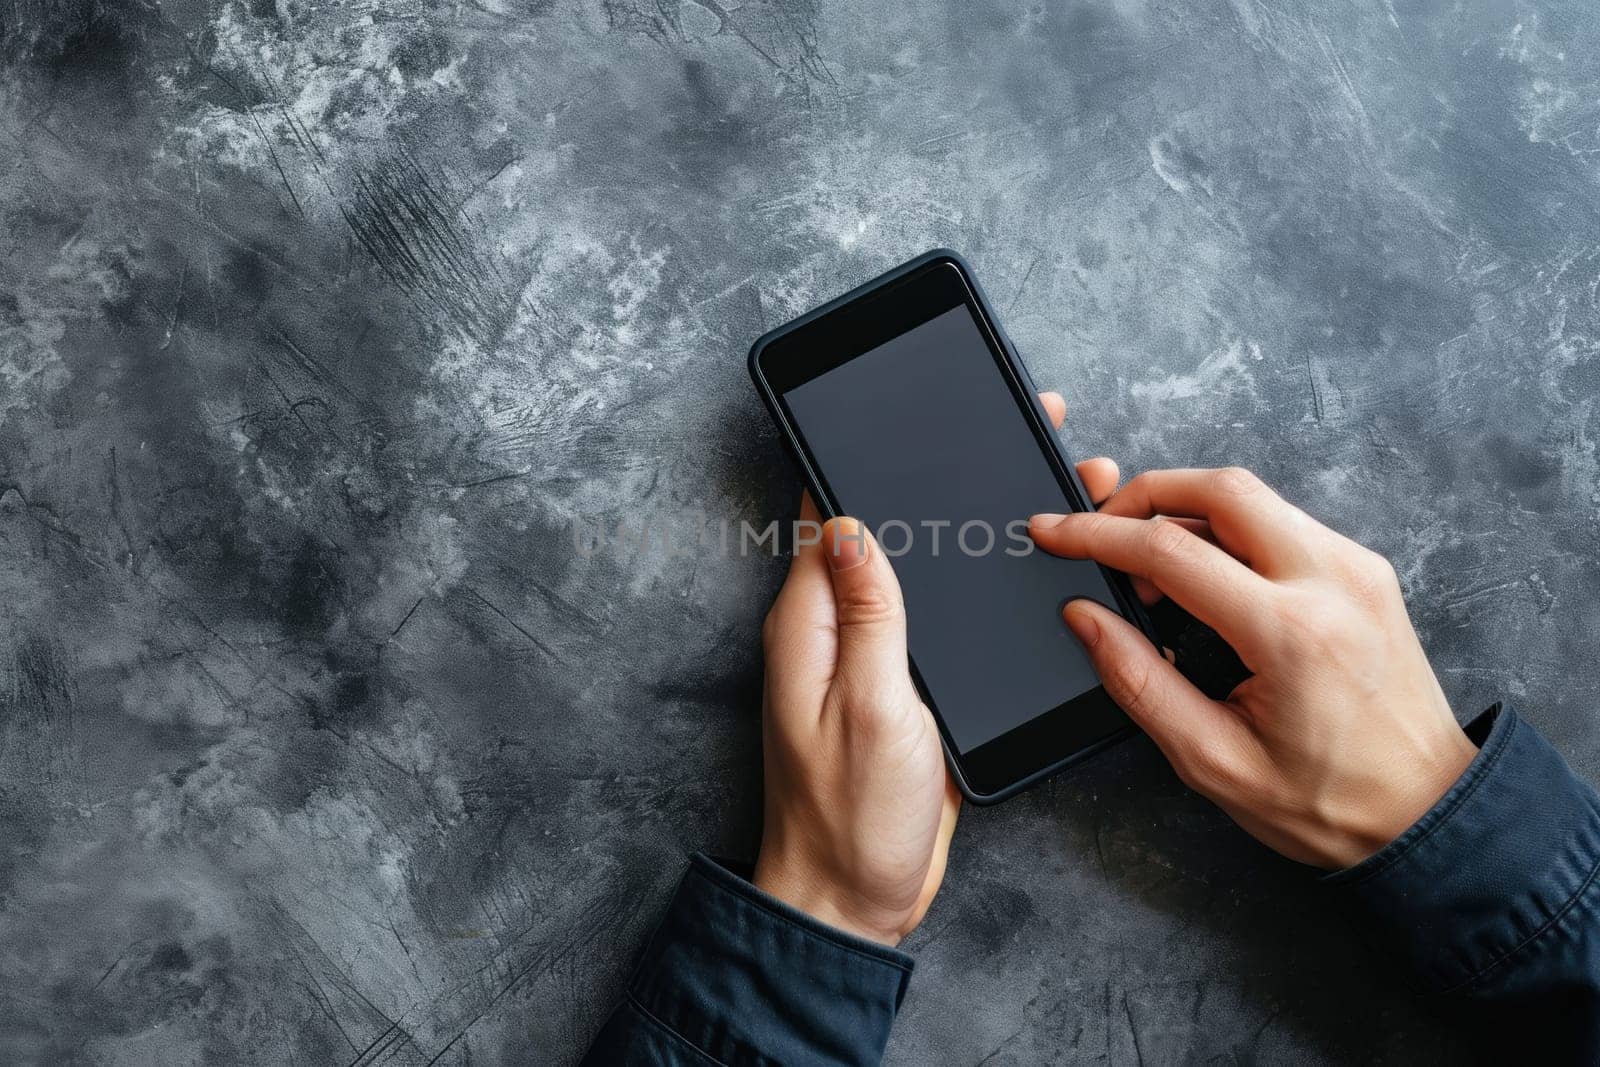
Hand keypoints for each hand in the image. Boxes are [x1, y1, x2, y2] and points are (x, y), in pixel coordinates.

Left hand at [755, 393, 1119, 943]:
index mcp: (810, 623)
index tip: (918, 418)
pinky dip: (973, 590)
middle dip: (941, 485)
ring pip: (920, 573)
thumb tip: (847, 521)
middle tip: (1018, 441)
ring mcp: (873, 659)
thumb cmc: (851, 817)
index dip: (870, 462)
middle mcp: (836, 631)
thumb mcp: (868, 707)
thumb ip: (866, 614)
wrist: (857, 900)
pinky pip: (936, 623)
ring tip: (1043, 491)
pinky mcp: (906, 690)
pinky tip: (1021, 573)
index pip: (830, 515)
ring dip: (966, 533)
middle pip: (885, 533)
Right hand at [1029, 467, 1477, 869]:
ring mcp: (1356, 568)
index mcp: (1289, 634)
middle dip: (1143, 493)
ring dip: (1185, 511)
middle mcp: (1331, 582)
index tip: (1053, 533)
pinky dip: (1227, 531)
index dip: (1095, 536)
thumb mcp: (1213, 761)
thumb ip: (1139, 681)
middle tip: (1097, 527)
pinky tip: (1200, 576)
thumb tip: (1086, 617)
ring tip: (1145, 567)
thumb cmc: (1330, 802)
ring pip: (1253, 497)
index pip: (1170, 551)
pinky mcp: (1365, 571)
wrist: (1428, 812)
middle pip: (1219, 488)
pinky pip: (1282, 521)